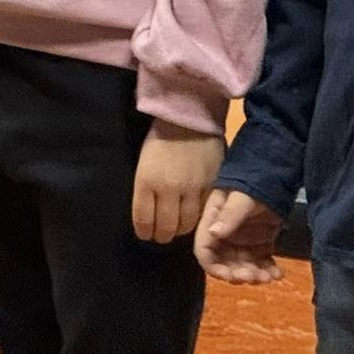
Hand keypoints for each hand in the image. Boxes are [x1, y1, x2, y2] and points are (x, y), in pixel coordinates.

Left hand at [132, 119, 225, 242]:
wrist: (189, 118)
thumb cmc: (161, 138)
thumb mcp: (144, 163)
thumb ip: (146, 189)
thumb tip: (149, 215)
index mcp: (147, 181)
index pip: (143, 220)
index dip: (144, 232)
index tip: (145, 234)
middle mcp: (169, 189)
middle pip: (166, 227)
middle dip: (161, 235)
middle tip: (161, 235)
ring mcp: (192, 189)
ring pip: (186, 225)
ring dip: (179, 230)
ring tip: (177, 228)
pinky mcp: (210, 186)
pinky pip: (203, 213)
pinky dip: (197, 218)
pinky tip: (193, 215)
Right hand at [194, 186, 285, 283]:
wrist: (277, 171)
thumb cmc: (255, 179)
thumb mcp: (242, 196)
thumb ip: (229, 214)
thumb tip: (214, 233)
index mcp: (213, 221)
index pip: (205, 250)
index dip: (214, 267)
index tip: (231, 276)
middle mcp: (224, 234)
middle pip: (224, 263)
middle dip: (238, 274)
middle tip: (256, 277)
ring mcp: (242, 240)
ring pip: (243, 266)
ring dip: (254, 276)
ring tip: (270, 276)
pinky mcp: (259, 243)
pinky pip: (260, 262)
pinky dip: (268, 271)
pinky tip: (278, 273)